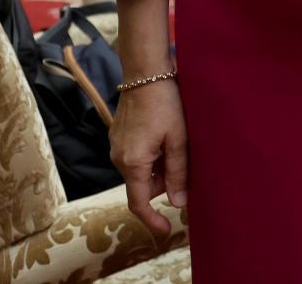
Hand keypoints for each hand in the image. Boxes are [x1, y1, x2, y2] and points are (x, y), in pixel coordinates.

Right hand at [109, 78, 187, 232]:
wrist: (145, 72)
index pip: (138, 203)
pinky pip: (135, 157)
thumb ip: (178, 173)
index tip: (165, 229)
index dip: (152, 219)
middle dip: (163, 185)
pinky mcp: (119, 136)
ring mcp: (116, 146)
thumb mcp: (178, 140)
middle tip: (184, 166)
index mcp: (132, 163)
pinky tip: (164, 138)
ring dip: (158, 169)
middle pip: (142, 186)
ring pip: (140, 171)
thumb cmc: (165, 103)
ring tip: (176, 145)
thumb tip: (178, 203)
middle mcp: (118, 157)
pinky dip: (151, 157)